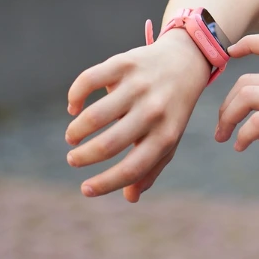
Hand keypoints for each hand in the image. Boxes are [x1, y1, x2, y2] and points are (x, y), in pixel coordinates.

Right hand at [65, 29, 210, 201]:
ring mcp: (139, 85)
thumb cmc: (171, 109)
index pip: (132, 169)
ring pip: (95, 116)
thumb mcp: (169, 138)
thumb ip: (151, 168)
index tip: (85, 189)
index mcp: (166, 134)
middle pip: (108, 144)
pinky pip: (89, 81)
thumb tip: (130, 198)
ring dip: (76, 131)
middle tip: (74, 159)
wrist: (185, 61)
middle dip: (83, 158)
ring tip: (73, 137)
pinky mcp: (125, 63)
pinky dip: (75, 96)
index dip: (105, 183)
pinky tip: (74, 107)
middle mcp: (154, 110)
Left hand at [215, 32, 258, 181]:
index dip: (249, 43)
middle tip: (221, 129)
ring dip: (228, 118)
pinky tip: (241, 147)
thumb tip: (254, 131)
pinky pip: (258, 121)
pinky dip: (243, 135)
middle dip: (226, 105)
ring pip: (247, 96)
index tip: (230, 52)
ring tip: (226, 138)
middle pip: (246, 80)